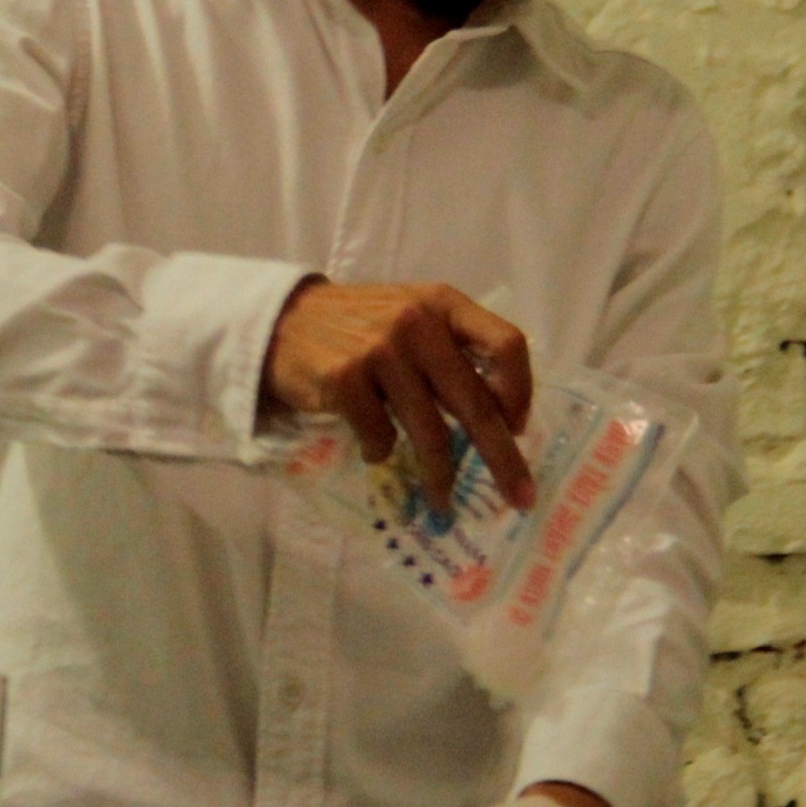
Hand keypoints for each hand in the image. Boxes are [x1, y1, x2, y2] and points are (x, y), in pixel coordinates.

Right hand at [260, 279, 533, 513]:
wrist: (284, 322)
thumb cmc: (360, 327)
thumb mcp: (414, 316)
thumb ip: (453, 350)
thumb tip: (503, 419)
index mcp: (443, 303)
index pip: (506, 344)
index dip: (521, 391)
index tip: (518, 426)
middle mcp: (417, 321)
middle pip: (477, 403)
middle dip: (502, 459)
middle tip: (518, 497)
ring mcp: (380, 349)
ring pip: (431, 433)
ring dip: (440, 477)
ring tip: (441, 503)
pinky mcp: (344, 378)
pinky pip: (380, 437)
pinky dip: (380, 453)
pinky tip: (372, 448)